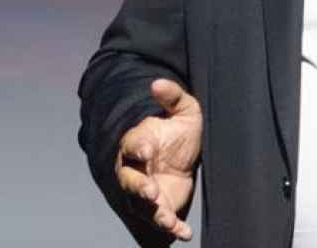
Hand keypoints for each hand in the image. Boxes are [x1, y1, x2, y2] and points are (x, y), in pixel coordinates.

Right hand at [114, 78, 202, 240]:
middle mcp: (137, 169)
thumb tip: (157, 83)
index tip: (146, 152)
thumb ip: (172, 97)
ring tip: (166, 220)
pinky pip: (163, 219)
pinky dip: (172, 228)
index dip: (137, 149)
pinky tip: (184, 233)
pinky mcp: (162, 206)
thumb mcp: (185, 109)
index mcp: (139, 142)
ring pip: (141, 205)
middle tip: (151, 192)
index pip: (131, 145)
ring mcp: (148, 189)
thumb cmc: (180, 129)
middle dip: (138, 187)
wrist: (188, 153)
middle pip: (129, 180)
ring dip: (152, 213)